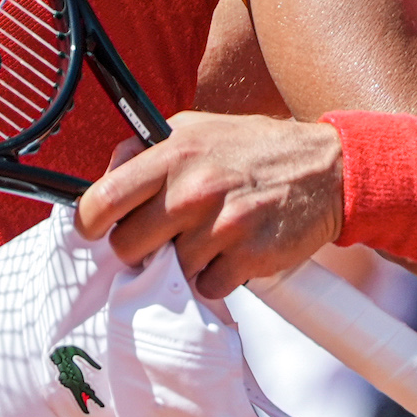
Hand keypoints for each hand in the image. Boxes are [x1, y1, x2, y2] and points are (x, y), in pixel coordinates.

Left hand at [74, 112, 345, 297]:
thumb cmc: (253, 150)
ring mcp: (223, 225)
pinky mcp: (249, 257)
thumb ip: (146, 151)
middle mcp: (194, 188)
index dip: (89, 223)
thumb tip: (103, 179)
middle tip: (164, 235)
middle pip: (128, 246)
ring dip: (186, 261)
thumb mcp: (196, 129)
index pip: (103, 200)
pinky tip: (233, 251)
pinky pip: (208, 287)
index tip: (95, 230)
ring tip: (211, 235)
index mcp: (174, 153)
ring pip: (171, 270)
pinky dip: (217, 277)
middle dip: (140, 247)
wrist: (327, 169)